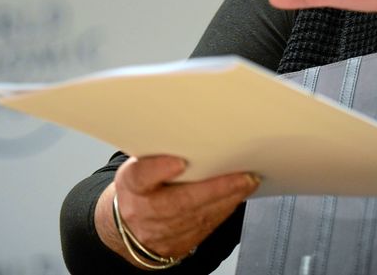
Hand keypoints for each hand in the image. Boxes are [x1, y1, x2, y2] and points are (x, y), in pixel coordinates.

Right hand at [98, 155, 258, 261]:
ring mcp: (161, 231)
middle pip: (179, 202)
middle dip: (215, 189)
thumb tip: (190, 132)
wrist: (128, 229)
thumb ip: (158, 154)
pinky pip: (205, 226)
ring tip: (248, 181)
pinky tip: (238, 195)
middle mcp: (144, 211)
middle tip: (242, 175)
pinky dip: (225, 209)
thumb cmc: (139, 189)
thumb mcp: (137, 166)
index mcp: (131, 185)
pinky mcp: (178, 244)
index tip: (179, 162)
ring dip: (228, 198)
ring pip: (198, 216)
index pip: (140, 177)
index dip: (158, 169)